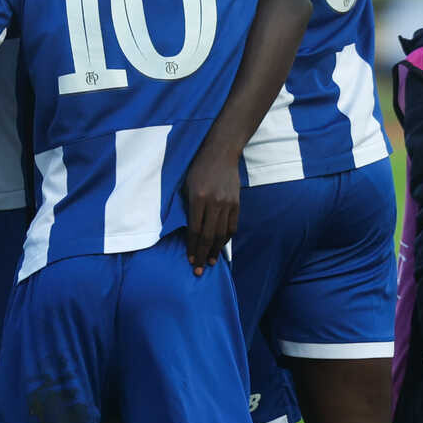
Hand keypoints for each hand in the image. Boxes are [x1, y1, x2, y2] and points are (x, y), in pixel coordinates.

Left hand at [181, 147, 240, 275]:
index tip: (190, 261)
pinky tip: (219, 247)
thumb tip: (186, 231)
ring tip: (210, 263)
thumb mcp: (186, 186)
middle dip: (202, 255)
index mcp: (198, 198)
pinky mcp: (236, 203)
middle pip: (208, 236)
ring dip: (215, 251)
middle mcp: (214, 203)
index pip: (194, 230)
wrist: (220, 152)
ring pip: (221, 234)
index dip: (192, 248)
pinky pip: (232, 226)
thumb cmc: (198, 168)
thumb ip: (187, 207)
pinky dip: (225, 239)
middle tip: (198, 270)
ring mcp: (227, 203)